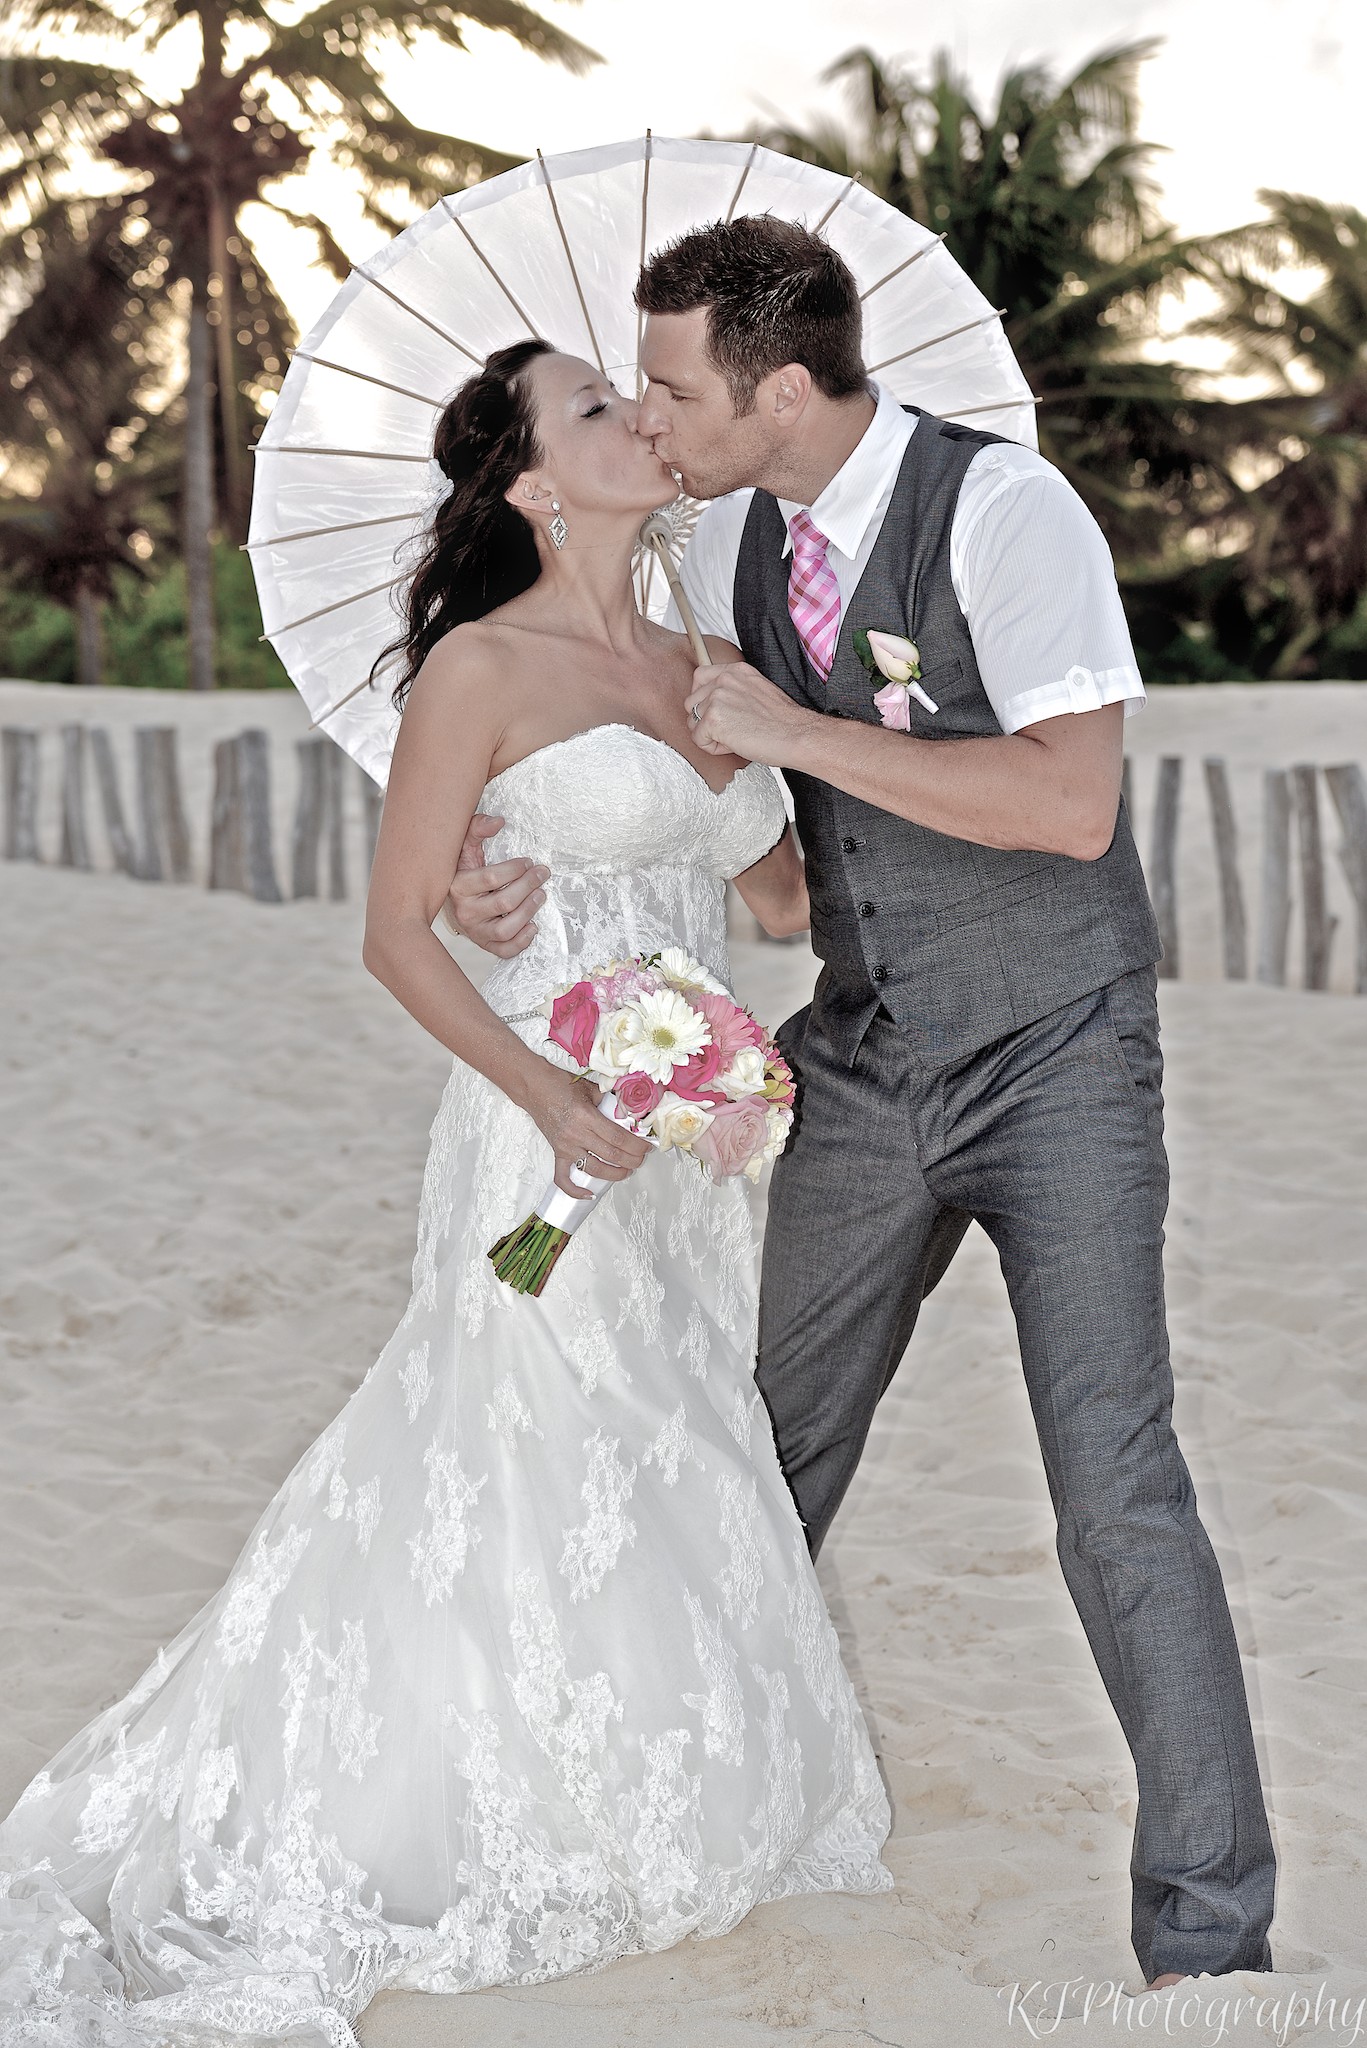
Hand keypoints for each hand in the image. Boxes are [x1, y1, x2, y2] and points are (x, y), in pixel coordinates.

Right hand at [443, 814, 548, 956]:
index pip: (491, 878)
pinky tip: (533, 925)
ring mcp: (476, 932)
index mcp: (458, 886)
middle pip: (503, 902)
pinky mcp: (486, 945)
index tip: (528, 862)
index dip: (515, 869)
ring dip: (529, 911)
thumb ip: (477, 828)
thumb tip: (498, 821)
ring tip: (541, 896)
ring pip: (506, 929)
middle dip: (528, 886)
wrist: (452, 902)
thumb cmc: (463, 872)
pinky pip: (506, 950)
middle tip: (542, 874)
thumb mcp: (465, 847)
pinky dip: (523, 941)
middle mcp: (465, 912)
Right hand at [524, 1069, 652, 1197]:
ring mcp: (565, 1146)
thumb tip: (631, 1114)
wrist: (534, 1087)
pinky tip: (589, 1194)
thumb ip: (611, 1102)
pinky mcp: (557, 1152)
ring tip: (627, 1172)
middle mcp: (576, 1134)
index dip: (636, 1145)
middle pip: (610, 1155)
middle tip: (641, 1159)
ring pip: (594, 1168)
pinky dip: (575, 1190)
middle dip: (631, 1160)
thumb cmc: (560, 1084)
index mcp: (586, 1116)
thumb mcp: (591, 1088)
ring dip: (614, 1174)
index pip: (617, 1137)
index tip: (647, 1147)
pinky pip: (563, 1178)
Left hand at [685, 662, 816, 766]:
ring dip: (710, 735)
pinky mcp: (713, 719)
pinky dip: (714, 748)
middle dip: (706, 721)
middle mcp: (724, 679)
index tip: (719, 712)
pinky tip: (735, 744)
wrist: (797, 735)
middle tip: (732, 729)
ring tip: (736, 737)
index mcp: (736, 671)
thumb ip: (734, 690)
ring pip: (693, 722)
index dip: (704, 699)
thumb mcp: (757, 691)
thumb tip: (714, 703)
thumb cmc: (783, 722)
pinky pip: (698, 740)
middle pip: (691, 702)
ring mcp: (717, 698)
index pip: (699, 677)